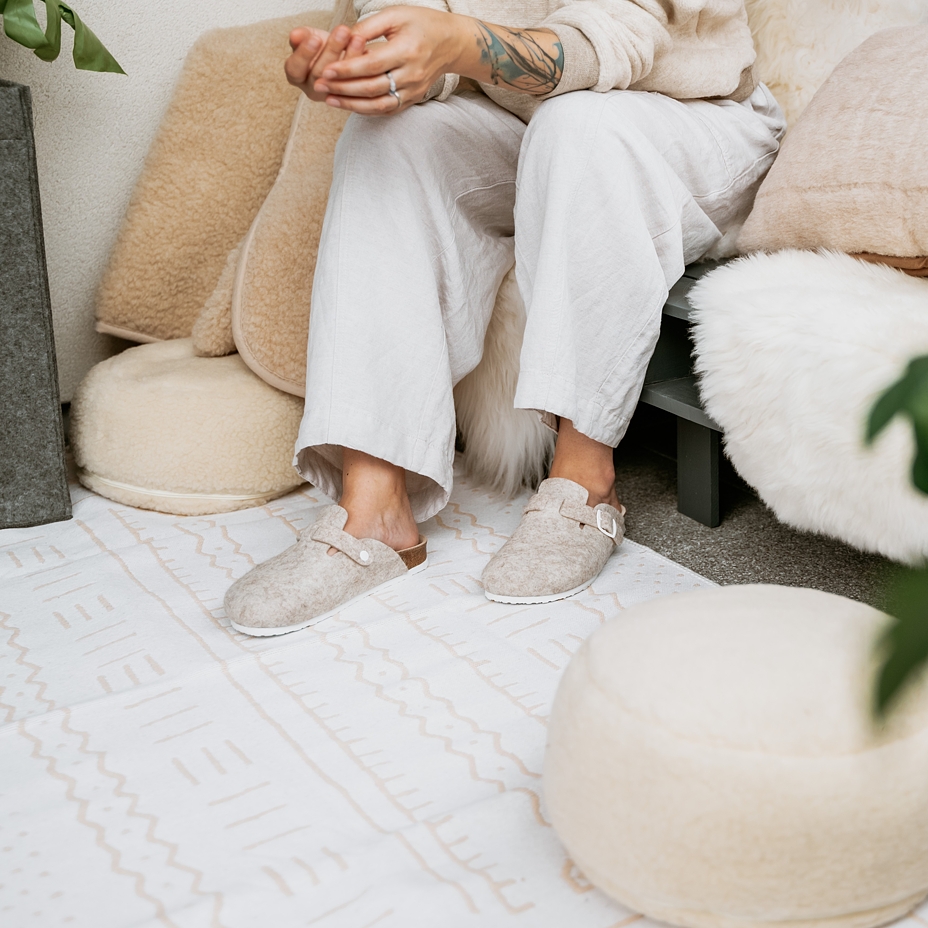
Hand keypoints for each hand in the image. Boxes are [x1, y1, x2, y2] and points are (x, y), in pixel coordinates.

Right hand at [284, 24, 366, 102]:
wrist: (341, 55)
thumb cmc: (322, 46)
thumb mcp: (310, 37)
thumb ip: (303, 36)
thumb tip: (295, 35)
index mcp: (297, 76)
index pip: (294, 69)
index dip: (304, 55)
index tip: (315, 39)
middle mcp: (312, 89)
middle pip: (318, 74)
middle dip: (332, 50)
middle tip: (342, 31)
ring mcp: (332, 95)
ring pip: (339, 80)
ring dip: (350, 56)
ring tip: (357, 37)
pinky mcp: (350, 97)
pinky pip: (355, 84)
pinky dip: (362, 64)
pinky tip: (367, 50)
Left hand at [313, 6, 465, 114]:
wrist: (450, 43)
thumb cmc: (421, 24)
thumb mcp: (396, 15)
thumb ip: (368, 26)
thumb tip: (343, 38)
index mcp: (407, 50)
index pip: (372, 65)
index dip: (347, 70)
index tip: (325, 70)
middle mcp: (412, 74)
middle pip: (372, 87)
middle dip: (343, 88)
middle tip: (319, 85)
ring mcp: (413, 90)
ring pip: (378, 104)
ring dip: (351, 104)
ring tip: (329, 99)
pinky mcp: (412, 99)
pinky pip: (386, 109)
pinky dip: (366, 109)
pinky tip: (348, 105)